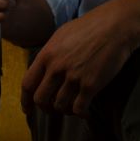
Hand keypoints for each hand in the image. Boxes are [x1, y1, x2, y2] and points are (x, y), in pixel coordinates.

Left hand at [21, 0, 137, 117]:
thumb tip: (44, 69)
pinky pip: (79, 109)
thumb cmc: (89, 27)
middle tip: (51, 110)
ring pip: (59, 106)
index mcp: (46, 54)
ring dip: (64, 110)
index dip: (25, 100)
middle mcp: (56, 67)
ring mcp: (73, 77)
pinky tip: (84, 111)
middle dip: (44, 108)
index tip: (28, 109)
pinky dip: (80, 114)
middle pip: (40, 99)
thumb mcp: (61, 35)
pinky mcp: (90, 85)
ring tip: (71, 107)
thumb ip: (50, 53)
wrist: (114, 26)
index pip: (27, 83)